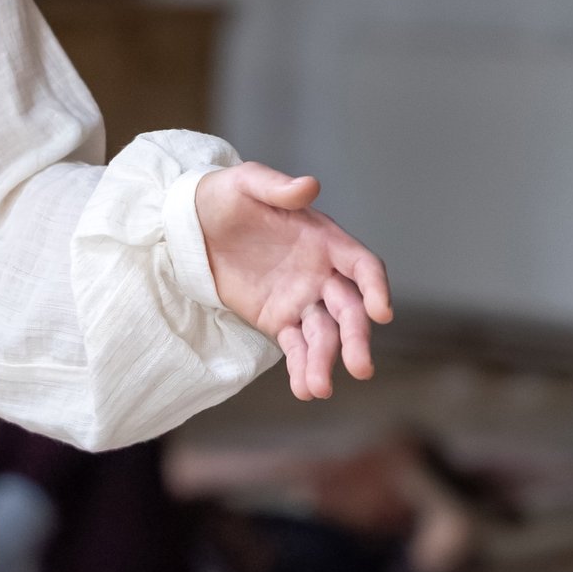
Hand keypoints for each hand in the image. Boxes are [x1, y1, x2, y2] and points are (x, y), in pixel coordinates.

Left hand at [194, 162, 391, 400]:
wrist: (190, 223)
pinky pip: (296, 347)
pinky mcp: (278, 319)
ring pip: (324, 335)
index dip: (376, 287)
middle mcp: (321, 273)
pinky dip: (302, 367)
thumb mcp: (246, 183)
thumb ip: (278, 188)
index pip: (362, 265)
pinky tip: (303, 389)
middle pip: (350, 310)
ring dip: (325, 361)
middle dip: (357, 338)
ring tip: (317, 389)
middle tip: (359, 367)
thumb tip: (310, 185)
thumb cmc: (224, 196)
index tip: (381, 312)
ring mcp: (302, 299)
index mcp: (324, 239)